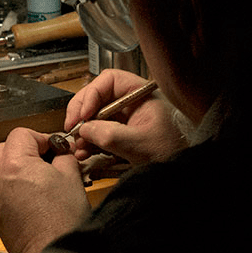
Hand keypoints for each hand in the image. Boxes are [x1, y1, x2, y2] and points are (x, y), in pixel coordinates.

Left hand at [0, 128, 89, 252]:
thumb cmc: (59, 224)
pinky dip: (8, 184)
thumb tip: (61, 153)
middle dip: (24, 148)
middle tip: (46, 158)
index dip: (42, 138)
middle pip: (3, 147)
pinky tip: (29, 194)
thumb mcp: (71, 178)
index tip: (55, 147)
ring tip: (36, 176)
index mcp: (14, 164)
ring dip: (13, 166)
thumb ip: (64, 157)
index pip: (22, 133)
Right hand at [65, 69, 187, 163]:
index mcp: (140, 93)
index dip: (91, 94)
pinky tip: (84, 151)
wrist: (179, 173)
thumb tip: (84, 129)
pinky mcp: (120, 133)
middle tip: (72, 127)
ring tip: (78, 145)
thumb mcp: (139, 143)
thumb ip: (110, 134)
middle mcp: (130, 102)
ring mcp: (124, 118)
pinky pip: (98, 131)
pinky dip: (88, 141)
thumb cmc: (171, 152)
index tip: (83, 114)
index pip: (109, 80)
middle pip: (97, 97)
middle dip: (81, 112)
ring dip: (82, 130)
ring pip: (94, 115)